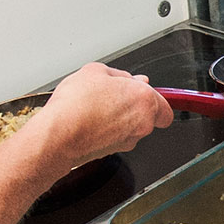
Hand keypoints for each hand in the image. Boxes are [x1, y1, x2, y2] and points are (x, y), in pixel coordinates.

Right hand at [37, 63, 171, 166]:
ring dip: (120, 119)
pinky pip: (117, 138)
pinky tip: (90, 121)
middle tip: (113, 96)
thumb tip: (128, 79)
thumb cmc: (76, 104)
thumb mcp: (96, 71)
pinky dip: (108, 131)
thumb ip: (119, 74)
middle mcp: (142, 123)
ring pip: (132, 128)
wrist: (59, 135)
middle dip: (134, 106)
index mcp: (144, 99)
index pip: (165, 105)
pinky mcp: (114, 152)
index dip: (152, 98)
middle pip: (148, 116)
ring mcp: (129, 140)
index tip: (142, 94)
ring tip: (96, 108)